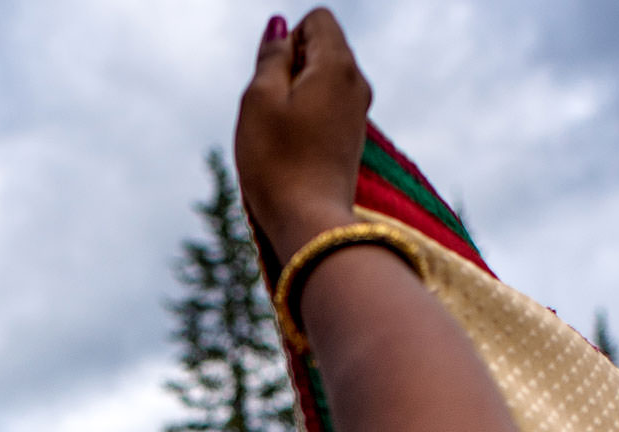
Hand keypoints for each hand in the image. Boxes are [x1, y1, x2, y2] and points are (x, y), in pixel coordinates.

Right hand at [234, 10, 369, 256]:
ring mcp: (359, 114)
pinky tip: (295, 149)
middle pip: (322, 48)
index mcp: (339, 65)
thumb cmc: (278, 163)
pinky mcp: (352, 140)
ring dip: (296, 96)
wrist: (309, 225)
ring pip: (323, 81)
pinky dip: (307, 119)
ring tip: (283, 133)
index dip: (287, 40)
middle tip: (274, 109)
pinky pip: (327, 108)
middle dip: (292, 67)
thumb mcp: (259, 99)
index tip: (274, 79)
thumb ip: (271, 56)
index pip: (317, 19)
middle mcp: (358, 84)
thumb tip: (280, 27)